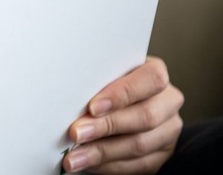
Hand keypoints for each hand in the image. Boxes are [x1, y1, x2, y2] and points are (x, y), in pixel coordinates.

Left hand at [63, 57, 183, 173]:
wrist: (120, 102)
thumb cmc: (106, 84)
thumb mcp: (104, 75)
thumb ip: (97, 82)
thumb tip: (70, 97)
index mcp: (155, 73)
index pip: (151, 79)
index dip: (122, 94)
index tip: (92, 107)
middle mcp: (168, 101)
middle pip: (145, 116)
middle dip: (106, 126)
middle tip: (76, 133)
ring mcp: (168, 130)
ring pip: (140, 144)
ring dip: (102, 152)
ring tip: (74, 157)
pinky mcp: (162, 155)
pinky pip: (138, 165)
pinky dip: (109, 166)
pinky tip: (88, 164)